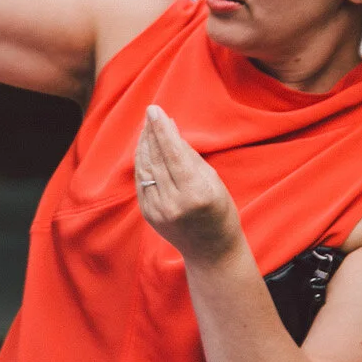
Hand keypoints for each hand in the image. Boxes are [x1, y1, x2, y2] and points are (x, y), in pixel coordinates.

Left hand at [134, 105, 245, 265]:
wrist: (212, 251)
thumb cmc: (220, 212)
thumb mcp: (213, 181)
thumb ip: (189, 156)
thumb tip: (170, 129)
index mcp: (195, 193)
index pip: (173, 153)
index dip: (162, 129)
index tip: (155, 110)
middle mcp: (173, 202)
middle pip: (156, 158)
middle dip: (152, 132)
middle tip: (151, 112)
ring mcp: (158, 210)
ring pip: (144, 168)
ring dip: (144, 144)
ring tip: (148, 126)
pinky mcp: (148, 214)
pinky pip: (141, 181)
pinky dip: (142, 162)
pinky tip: (145, 148)